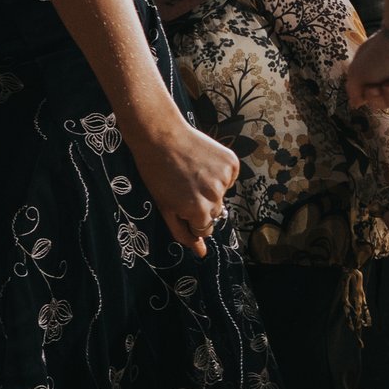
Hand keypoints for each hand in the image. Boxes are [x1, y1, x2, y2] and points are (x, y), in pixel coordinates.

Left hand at [131, 118, 238, 253]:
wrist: (159, 135)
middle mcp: (216, 196)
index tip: (180, 203)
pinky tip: (201, 162)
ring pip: (222, 194)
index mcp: (199, 211)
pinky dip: (218, 172)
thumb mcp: (164, 206)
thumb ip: (183, 232)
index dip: (190, 218)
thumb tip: (201, 253)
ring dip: (210, 187)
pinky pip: (228, 176)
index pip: (205, 230)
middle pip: (215, 213)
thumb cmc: (156, 172)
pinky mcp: (232, 162)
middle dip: (201, 205)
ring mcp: (225, 178)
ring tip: (190, 171)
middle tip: (183, 185)